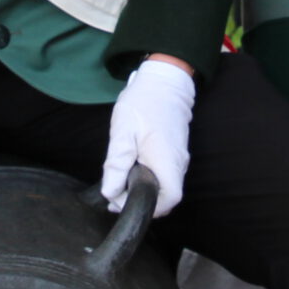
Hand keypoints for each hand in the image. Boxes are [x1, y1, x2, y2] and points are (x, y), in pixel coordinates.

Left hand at [102, 57, 194, 216]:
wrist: (164, 80)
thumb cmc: (143, 102)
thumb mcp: (123, 131)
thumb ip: (116, 164)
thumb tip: (110, 192)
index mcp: (167, 160)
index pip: (169, 199)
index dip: (148, 207)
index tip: (123, 200)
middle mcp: (178, 163)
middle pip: (167, 197)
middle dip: (141, 200)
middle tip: (114, 193)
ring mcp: (179, 158)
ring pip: (165, 186)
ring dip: (144, 190)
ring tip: (118, 182)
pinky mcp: (175, 153)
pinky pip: (165, 175)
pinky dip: (149, 178)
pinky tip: (131, 169)